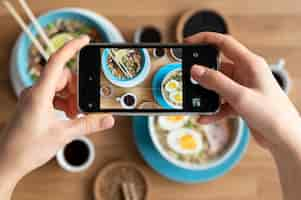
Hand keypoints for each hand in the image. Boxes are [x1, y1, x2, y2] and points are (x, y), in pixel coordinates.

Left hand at [0, 36, 113, 178]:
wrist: (7, 162)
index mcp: (40, 94)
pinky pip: (53, 95)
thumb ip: (88, 125)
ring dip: (70, 97)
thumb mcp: (63, 135)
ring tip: (74, 115)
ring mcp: (33, 97)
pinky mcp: (34, 104)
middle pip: (62, 77)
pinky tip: (67, 116)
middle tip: (81, 108)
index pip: (56, 62)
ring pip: (58, 86)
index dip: (72, 48)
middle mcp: (35, 92)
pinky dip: (63, 102)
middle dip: (76, 89)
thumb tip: (107, 119)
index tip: (85, 40)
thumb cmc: (27, 148)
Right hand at [187, 32, 299, 149]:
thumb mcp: (240, 96)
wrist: (284, 138)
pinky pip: (221, 102)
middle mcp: (246, 73)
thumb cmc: (272, 114)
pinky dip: (213, 110)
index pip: (224, 43)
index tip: (189, 42)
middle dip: (202, 74)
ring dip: (206, 95)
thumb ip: (216, 82)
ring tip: (195, 103)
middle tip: (188, 79)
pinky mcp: (241, 102)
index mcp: (250, 64)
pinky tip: (204, 118)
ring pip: (218, 86)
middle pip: (218, 66)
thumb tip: (195, 70)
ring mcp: (243, 88)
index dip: (205, 39)